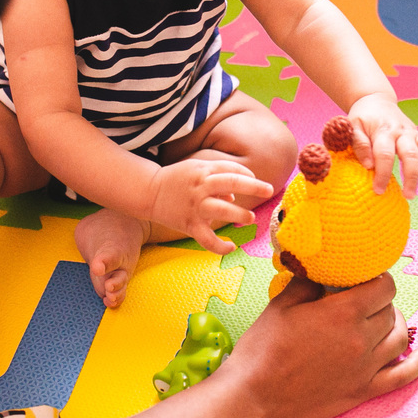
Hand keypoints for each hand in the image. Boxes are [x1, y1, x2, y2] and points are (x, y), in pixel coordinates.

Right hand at [147, 159, 274, 253]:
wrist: (148, 191)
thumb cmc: (176, 179)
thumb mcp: (195, 170)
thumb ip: (215, 178)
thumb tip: (233, 197)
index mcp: (203, 171)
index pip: (232, 170)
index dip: (248, 175)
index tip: (259, 182)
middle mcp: (201, 187)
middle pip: (233, 183)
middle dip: (254, 187)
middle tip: (269, 190)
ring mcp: (195, 206)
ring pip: (223, 211)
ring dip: (240, 215)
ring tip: (250, 219)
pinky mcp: (189, 224)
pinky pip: (208, 240)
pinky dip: (221, 246)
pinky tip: (231, 247)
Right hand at [218, 273, 417, 417]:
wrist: (254, 397)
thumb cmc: (263, 350)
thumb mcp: (281, 305)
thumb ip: (308, 283)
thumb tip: (322, 269)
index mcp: (342, 314)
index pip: (382, 287)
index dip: (377, 278)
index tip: (366, 277)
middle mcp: (361, 340)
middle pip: (390, 312)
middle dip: (381, 300)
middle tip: (365, 297)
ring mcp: (365, 369)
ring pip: (399, 339)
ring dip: (397, 324)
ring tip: (387, 317)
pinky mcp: (362, 391)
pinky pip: (402, 377)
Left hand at [346, 93, 417, 197]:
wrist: (375, 101)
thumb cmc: (362, 118)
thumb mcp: (352, 127)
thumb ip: (359, 145)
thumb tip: (368, 165)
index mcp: (383, 132)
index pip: (384, 154)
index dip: (382, 174)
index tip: (379, 190)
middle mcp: (402, 133)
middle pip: (411, 154)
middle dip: (411, 176)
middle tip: (409, 196)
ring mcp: (414, 133)